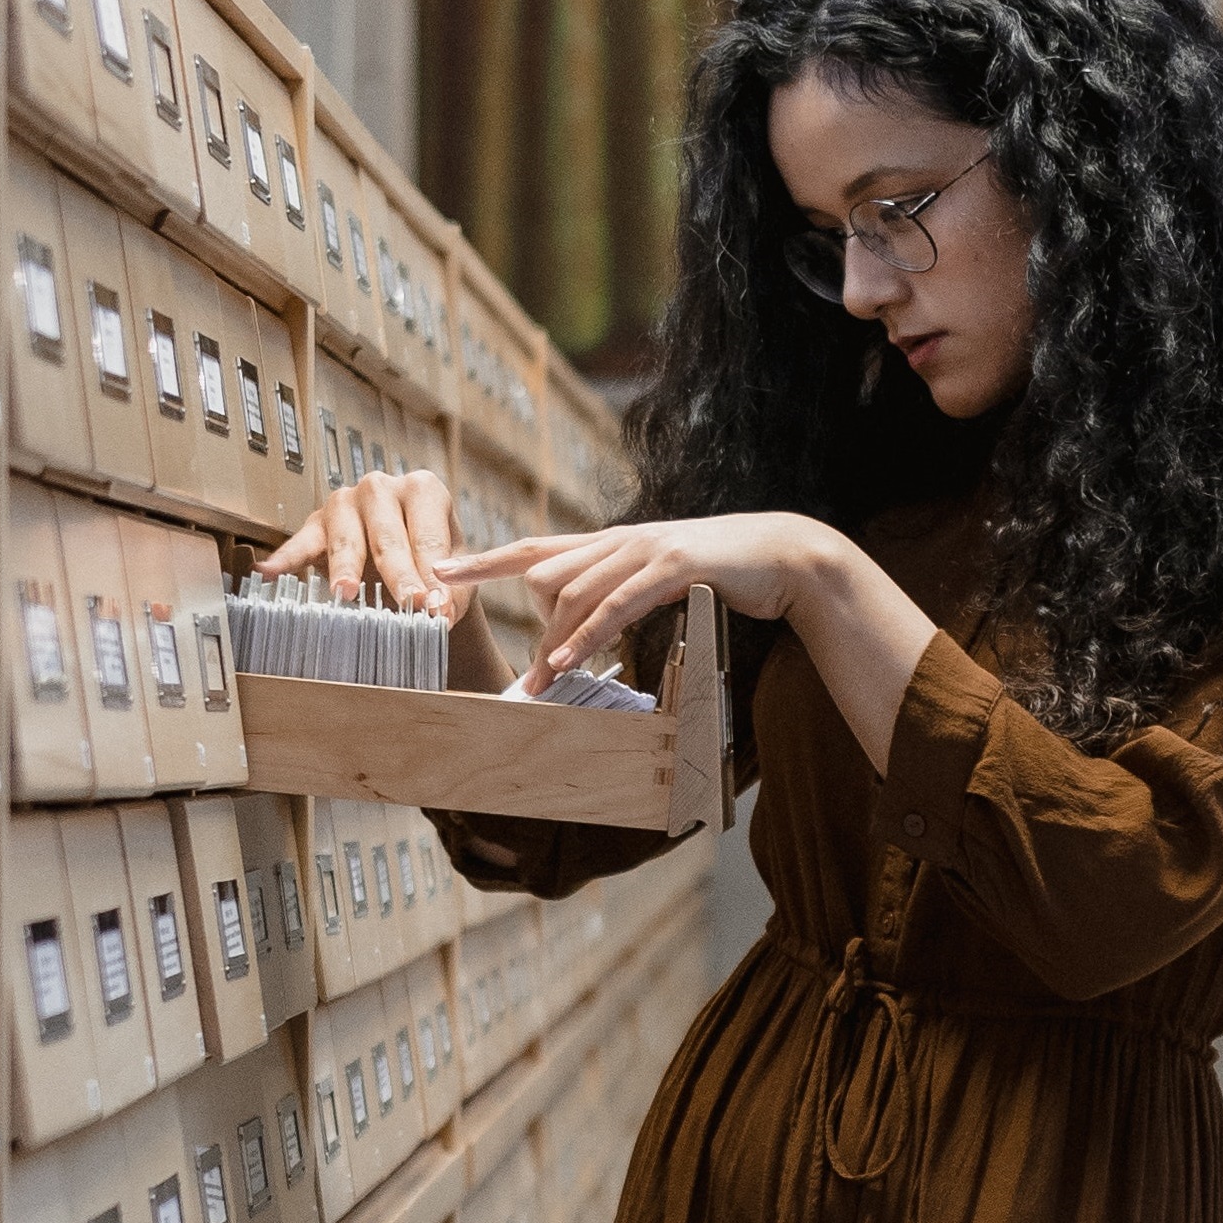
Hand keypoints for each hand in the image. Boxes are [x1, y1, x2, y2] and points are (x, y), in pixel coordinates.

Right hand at [257, 466, 466, 621]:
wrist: (404, 560)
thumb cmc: (431, 563)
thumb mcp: (453, 577)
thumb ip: (452, 594)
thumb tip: (441, 612)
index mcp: (424, 490)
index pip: (428, 536)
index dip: (433, 573)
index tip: (436, 606)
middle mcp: (382, 487)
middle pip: (388, 535)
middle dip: (398, 574)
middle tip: (407, 604)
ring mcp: (346, 502)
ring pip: (346, 536)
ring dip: (346, 567)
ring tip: (346, 593)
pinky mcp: (317, 523)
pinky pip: (301, 542)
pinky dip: (286, 559)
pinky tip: (269, 574)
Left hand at [435, 511, 832, 688]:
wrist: (782, 555)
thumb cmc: (721, 575)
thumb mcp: (658, 585)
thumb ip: (617, 598)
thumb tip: (581, 626)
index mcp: (611, 544)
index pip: (534, 548)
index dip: (485, 559)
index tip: (440, 571)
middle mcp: (618, 540)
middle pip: (542, 567)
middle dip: (501, 598)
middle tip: (467, 626)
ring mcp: (644, 550)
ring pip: (576, 591)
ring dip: (550, 640)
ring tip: (536, 682)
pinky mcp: (671, 567)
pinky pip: (616, 605)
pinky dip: (587, 635)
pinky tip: (566, 660)